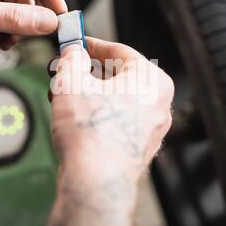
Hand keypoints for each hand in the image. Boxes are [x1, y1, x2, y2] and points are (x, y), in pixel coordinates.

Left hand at [0, 0, 66, 65]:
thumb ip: (13, 18)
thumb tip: (47, 20)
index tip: (59, 9)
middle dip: (38, 8)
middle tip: (49, 26)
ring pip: (21, 7)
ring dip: (24, 25)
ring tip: (16, 37)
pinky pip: (11, 21)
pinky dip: (14, 34)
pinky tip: (5, 42)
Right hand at [47, 37, 173, 225]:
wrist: (97, 182)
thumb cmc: (90, 133)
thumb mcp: (71, 82)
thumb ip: (72, 59)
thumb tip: (72, 52)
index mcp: (152, 81)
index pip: (120, 52)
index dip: (93, 45)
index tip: (78, 43)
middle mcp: (159, 103)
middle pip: (120, 75)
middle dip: (90, 72)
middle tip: (68, 70)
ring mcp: (152, 127)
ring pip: (119, 98)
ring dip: (92, 93)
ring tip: (66, 95)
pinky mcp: (141, 145)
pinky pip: (120, 119)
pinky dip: (101, 113)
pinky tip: (79, 117)